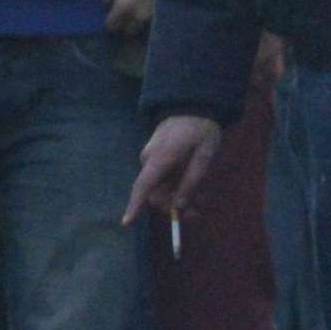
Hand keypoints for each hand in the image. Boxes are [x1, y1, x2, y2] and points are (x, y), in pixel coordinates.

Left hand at [104, 0, 159, 39]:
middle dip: (123, 26)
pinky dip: (145, 18)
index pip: (112, 25)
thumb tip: (106, 2)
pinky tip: (143, 9)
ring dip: (135, 23)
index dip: (109, 23)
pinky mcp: (161, 11)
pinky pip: (149, 21)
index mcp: (123, 5)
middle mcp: (137, 14)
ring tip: (133, 13)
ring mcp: (151, 14)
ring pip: (140, 28)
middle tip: (121, 17)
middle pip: (127, 31)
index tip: (110, 17)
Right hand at [129, 110, 227, 230]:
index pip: (143, 186)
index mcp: (161, 158)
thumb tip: (178, 206)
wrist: (193, 106)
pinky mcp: (156, 158)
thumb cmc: (201, 131)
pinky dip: (177, 186)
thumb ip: (191, 182)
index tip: (126, 223)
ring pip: (161, 188)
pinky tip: (195, 186)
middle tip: (198, 213)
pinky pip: (163, 179)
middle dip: (174, 206)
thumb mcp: (204, 157)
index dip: (134, 205)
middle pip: (155, 193)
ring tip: (203, 198)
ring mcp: (151, 158)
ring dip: (179, 197)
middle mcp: (150, 159)